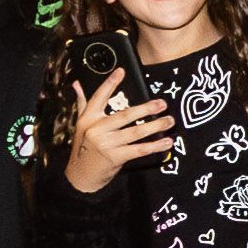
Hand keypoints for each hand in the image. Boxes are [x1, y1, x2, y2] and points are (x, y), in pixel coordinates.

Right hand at [63, 71, 176, 191]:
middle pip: (124, 116)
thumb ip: (82, 103)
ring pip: (135, 133)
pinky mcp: (115, 157)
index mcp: (88, 118)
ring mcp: (106, 144)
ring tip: (170, 120)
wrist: (81, 176)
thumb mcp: (81, 125)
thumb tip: (77, 83)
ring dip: (155, 126)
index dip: (110, 84)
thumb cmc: (84, 146)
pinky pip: (138, 150)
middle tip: (162, 103)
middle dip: (145, 109)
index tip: (122, 71)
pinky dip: (154, 146)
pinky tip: (167, 142)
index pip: (99, 97)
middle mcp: (96, 129)